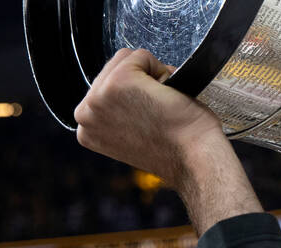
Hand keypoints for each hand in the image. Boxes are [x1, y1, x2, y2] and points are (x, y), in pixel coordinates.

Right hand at [74, 49, 227, 188]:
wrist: (195, 157)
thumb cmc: (178, 150)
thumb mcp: (133, 136)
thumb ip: (118, 116)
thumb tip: (125, 92)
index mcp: (86, 130)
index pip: (103, 89)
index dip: (133, 98)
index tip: (148, 120)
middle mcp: (85, 113)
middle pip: (111, 70)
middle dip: (140, 84)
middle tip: (159, 113)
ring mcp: (99, 96)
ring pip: (126, 60)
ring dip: (150, 78)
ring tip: (162, 107)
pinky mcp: (119, 81)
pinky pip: (142, 56)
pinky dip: (161, 71)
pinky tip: (167, 96)